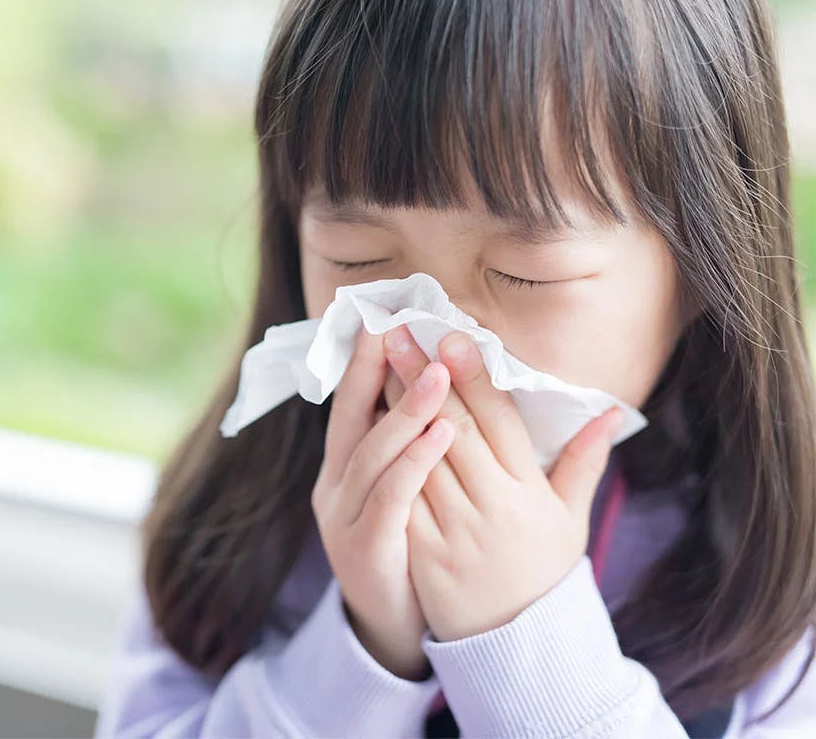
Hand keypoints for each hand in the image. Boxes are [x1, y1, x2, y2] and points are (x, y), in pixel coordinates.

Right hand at [312, 325, 456, 678]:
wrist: (394, 628)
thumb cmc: (406, 548)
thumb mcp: (399, 491)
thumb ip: (404, 444)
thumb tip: (427, 387)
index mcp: (344, 470)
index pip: (350, 406)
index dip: (364, 363)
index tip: (382, 317)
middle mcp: (336, 488)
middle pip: (352, 420)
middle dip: (376, 372)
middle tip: (401, 328)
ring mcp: (345, 520)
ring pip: (373, 456)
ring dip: (406, 411)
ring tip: (438, 374)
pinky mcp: (367, 550)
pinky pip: (391, 498)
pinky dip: (414, 463)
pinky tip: (441, 435)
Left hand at [379, 325, 625, 641]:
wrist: (514, 643)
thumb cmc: (541, 571)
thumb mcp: (570, 519)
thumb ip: (584, 461)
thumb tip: (613, 410)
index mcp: (529, 493)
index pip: (499, 423)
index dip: (473, 378)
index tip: (450, 336)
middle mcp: (492, 508)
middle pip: (453, 431)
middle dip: (424, 378)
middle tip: (400, 333)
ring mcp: (454, 532)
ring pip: (419, 458)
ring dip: (395, 408)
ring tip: (375, 363)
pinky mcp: (422, 553)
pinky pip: (400, 499)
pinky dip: (383, 460)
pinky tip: (365, 424)